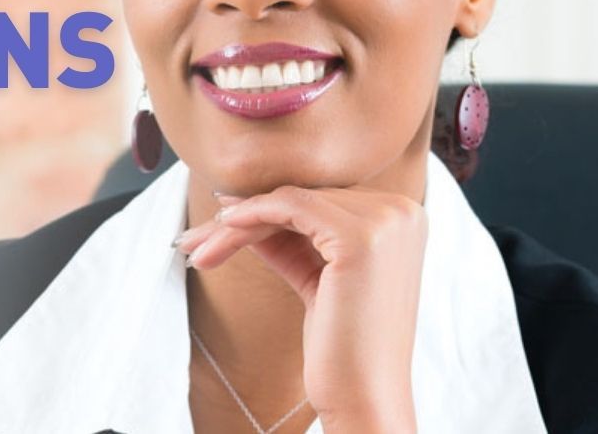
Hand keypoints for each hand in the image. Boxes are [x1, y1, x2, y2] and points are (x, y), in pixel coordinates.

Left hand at [176, 185, 426, 432]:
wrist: (364, 397)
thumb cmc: (343, 347)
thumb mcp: (316, 277)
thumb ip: (289, 240)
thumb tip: (237, 206)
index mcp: (404, 219)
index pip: (320, 202)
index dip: (264, 212)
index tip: (217, 226)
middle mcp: (403, 212)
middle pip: (304, 200)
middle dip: (242, 219)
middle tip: (192, 240)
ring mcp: (386, 221)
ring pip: (290, 203)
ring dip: (234, 224)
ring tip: (195, 249)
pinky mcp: (361, 237)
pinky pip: (290, 208)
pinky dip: (250, 216)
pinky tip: (221, 231)